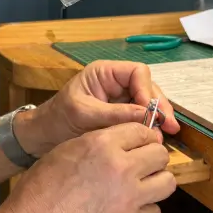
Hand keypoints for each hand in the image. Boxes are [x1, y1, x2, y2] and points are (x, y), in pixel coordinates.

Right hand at [0, 123, 176, 212]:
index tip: (142, 144)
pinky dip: (146, 210)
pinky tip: (130, 209)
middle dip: (153, 157)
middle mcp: (121, 169)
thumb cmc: (42, 187)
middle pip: (161, 155)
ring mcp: (128, 199)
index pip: (143, 131)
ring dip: (155, 182)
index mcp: (103, 145)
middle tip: (142, 164)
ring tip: (141, 186)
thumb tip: (127, 141)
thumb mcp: (68, 149)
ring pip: (167, 183)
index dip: (144, 136)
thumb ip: (101, 142)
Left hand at [15, 61, 180, 156]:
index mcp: (104, 73)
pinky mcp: (121, 115)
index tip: (150, 112)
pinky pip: (141, 117)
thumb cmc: (57, 120)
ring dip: (158, 118)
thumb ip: (114, 114)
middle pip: (147, 88)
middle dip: (159, 106)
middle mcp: (115, 82)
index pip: (137, 73)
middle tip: (170, 127)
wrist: (43, 137)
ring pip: (148, 103)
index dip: (148, 90)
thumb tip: (146, 116)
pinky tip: (156, 139)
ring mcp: (120, 99)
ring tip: (166, 135)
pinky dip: (149, 127)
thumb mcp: (84, 114)